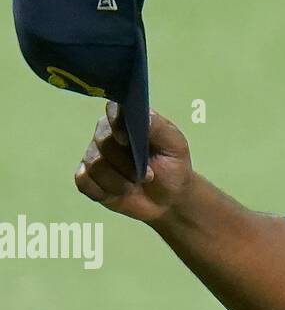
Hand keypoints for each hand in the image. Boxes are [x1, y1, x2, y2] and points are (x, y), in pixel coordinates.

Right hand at [75, 101, 194, 223]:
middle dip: (127, 164)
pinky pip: (83, 181)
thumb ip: (158, 127)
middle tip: (147, 175)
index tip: (127, 141)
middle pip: (103, 142)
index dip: (116, 123)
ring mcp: (94, 155)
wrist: (168, 199)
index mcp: (129, 121)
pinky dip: (103, 190)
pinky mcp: (87, 177)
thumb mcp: (175, 145)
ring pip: (94, 165)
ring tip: (136, 184)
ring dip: (119, 181)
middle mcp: (107, 134)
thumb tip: (141, 114)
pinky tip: (119, 192)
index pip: (113, 110)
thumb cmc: (173, 167)